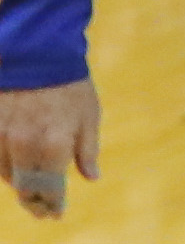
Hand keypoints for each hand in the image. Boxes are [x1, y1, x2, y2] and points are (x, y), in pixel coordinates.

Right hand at [0, 82, 93, 218]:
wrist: (37, 55)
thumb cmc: (70, 84)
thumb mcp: (89, 115)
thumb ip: (88, 149)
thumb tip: (92, 178)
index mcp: (53, 144)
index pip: (50, 188)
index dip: (53, 204)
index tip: (56, 213)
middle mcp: (24, 146)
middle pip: (25, 187)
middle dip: (35, 201)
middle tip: (42, 210)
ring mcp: (3, 138)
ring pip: (8, 175)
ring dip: (20, 184)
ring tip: (31, 189)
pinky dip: (5, 168)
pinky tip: (16, 169)